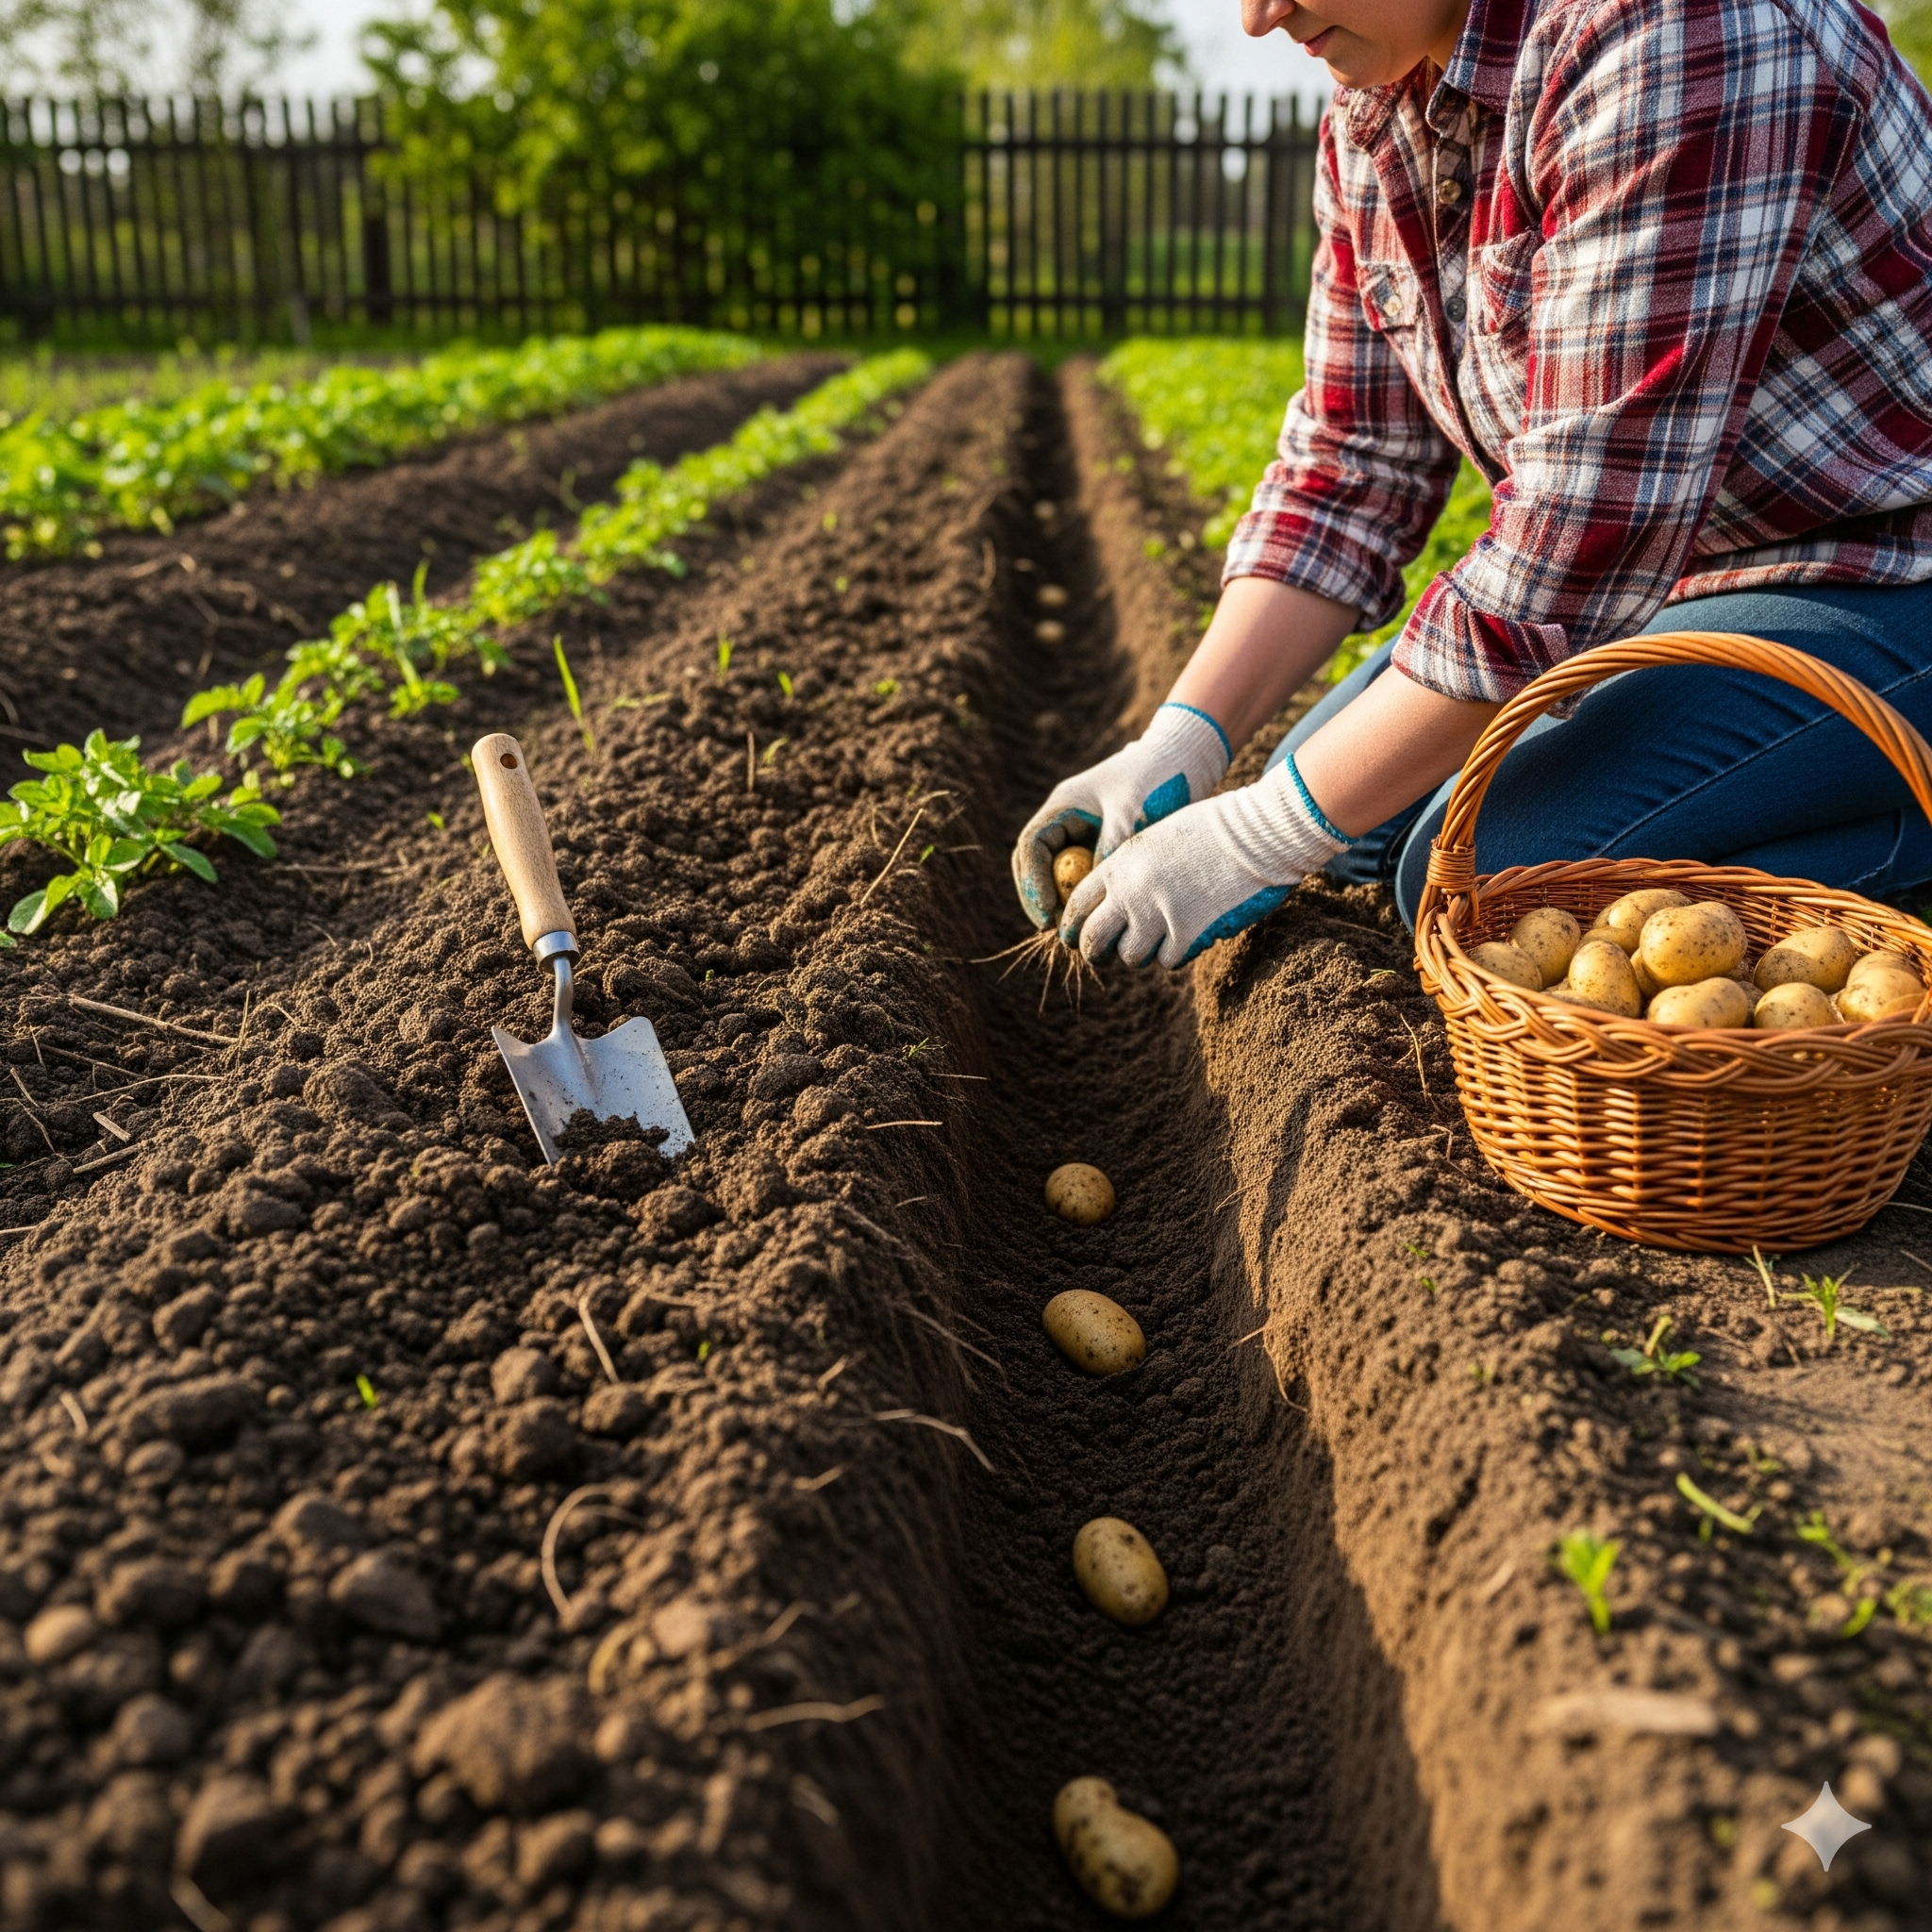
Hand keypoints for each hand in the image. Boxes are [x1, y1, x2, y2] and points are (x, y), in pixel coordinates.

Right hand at [1010, 704, 1229, 927]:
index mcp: (1063, 806)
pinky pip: (1086, 876)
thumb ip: (1108, 853)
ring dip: (1065, 901)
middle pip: (1036, 866)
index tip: (1048, 916)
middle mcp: (1066, 820)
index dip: (1033, 885)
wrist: (1185, 761)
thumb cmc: (1158, 780)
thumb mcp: (1131, 817)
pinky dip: (1090, 896)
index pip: (1031, 849)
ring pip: (1060, 874)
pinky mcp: (1103, 845)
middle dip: (1042, 899)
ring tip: (1079, 931)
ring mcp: (1083, 833)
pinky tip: (1103, 917)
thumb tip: (1091, 899)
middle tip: (1058, 932)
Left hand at [1060, 758, 1347, 966]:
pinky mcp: (1187, 934)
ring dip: (1142, 952)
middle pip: (1093, 939)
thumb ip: (1133, 868)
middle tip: (1102, 956)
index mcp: (1120, 864)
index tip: (1074, 935)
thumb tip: (1116, 904)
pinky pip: (1167, 960)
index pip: (1078, 904)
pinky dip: (1176, 953)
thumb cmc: (1212, 828)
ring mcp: (1158, 915)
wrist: (1255, 832)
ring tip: (1157, 937)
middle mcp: (1131, 892)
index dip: (1072, 924)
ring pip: (1131, 956)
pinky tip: (1189, 935)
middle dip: (1095, 951)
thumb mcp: (1158, 837)